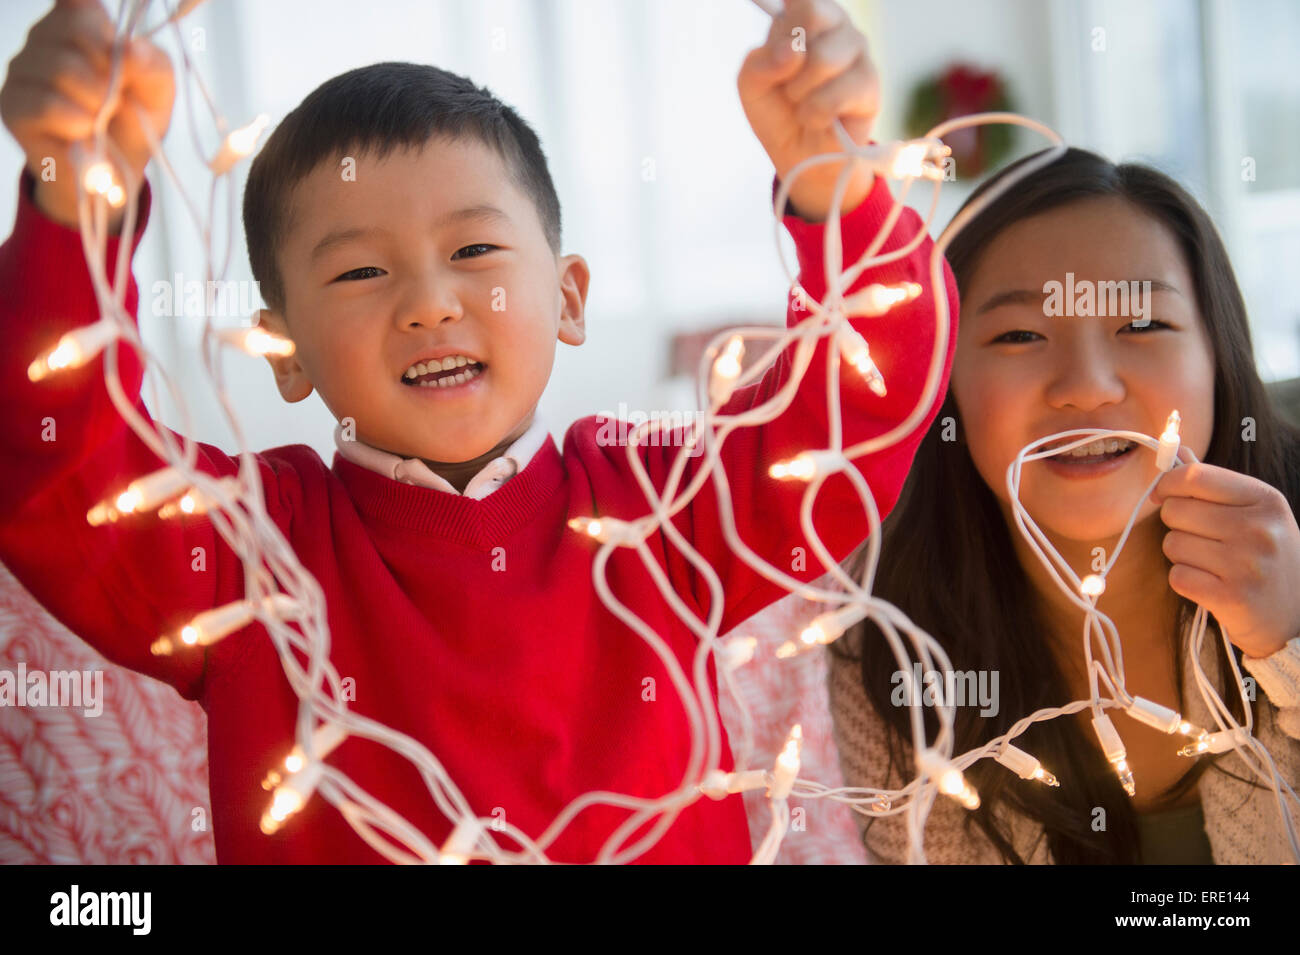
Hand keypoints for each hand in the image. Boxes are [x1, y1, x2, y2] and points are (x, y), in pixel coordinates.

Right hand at [1, 0, 174, 232]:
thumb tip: (129, 47)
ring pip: (59, 66)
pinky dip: (75, 121)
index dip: (99, 23)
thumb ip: (151, 64)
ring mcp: (24, 69)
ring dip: (95, 101)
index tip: (114, 49)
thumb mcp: (158, 90)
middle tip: (116, 97)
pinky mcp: (13, 104)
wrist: (115, 173)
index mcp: (81, 23)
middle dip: (109, 69)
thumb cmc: (134, 120)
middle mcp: (46, 37)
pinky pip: (44, 102)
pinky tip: (82, 130)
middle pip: (75, 28)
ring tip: (99, 119)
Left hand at [737, 0, 878, 222]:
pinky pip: (835, 95)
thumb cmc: (778, 111)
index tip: (780, 56)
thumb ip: (761, 61)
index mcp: (810, 16)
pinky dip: (816, 115)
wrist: (797, 155)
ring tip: (804, 106)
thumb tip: (793, 51)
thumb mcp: (752, 83)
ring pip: (823, 58)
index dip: (785, 27)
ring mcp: (860, 54)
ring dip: (800, 93)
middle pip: (812, 16)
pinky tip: (819, 120)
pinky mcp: (871, 87)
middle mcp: (839, 26)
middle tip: (790, 85)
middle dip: (789, 62)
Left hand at [1150, 461, 1299, 658]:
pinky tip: (1210, 584)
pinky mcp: (1232, 596)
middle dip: (1176, 524)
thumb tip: (1175, 452)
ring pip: (1172, 544)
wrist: (1295, 615)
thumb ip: (1214, 484)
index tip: (1162, 494)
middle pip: (1175, 511)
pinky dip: (1186, 580)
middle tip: (1201, 539)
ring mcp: (1247, 564)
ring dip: (1181, 555)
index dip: (1167, 484)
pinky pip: (1178, 576)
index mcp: (1265, 499)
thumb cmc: (1266, 556)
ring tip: (1211, 564)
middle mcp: (1259, 528)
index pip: (1194, 476)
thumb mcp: (1255, 513)